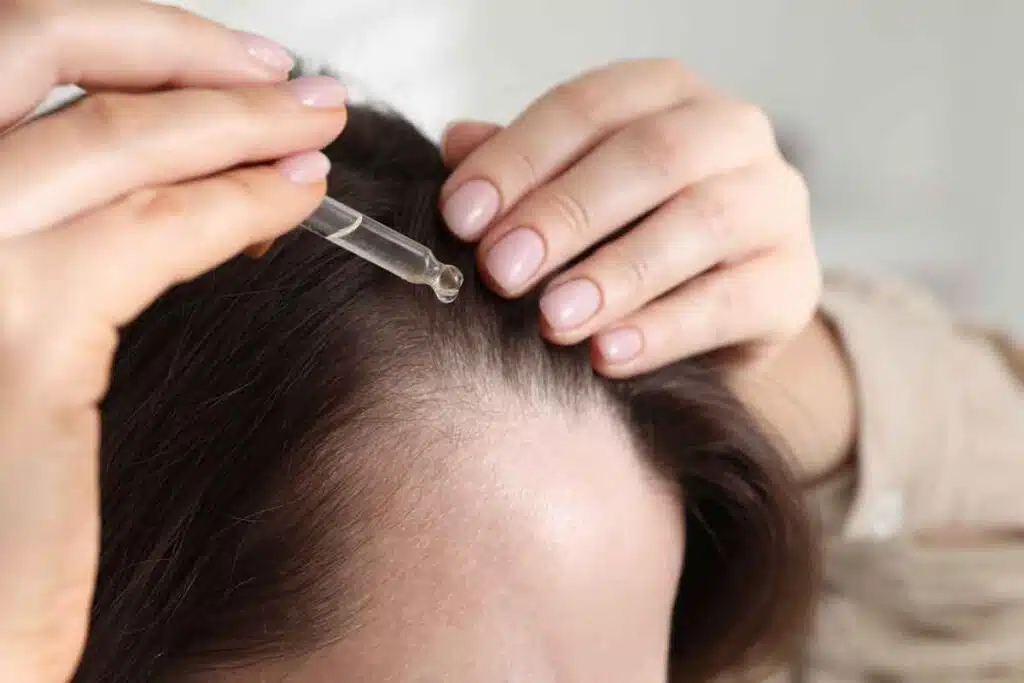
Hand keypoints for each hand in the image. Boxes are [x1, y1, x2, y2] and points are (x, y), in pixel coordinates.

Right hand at [0, 4, 346, 681]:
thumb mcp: (4, 322)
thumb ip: (49, 249)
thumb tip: (133, 196)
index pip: (12, 70)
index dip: (125, 53)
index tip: (221, 70)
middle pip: (41, 50)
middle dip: (183, 50)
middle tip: (288, 76)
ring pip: (115, 135)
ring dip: (233, 115)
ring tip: (316, 119)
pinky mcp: (24, 336)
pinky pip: (157, 228)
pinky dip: (239, 201)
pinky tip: (296, 195)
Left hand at [440, 59, 820, 376]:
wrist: (716, 306)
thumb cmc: (629, 234)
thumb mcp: (572, 196)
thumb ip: (523, 171)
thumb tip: (456, 144)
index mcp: (667, 93)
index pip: (589, 107)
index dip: (519, 158)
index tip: (459, 216)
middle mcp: (732, 131)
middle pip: (652, 156)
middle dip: (567, 214)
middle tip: (501, 270)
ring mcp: (774, 202)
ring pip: (702, 223)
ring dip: (618, 273)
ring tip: (553, 318)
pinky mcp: (794, 280)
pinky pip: (734, 301)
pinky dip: (666, 329)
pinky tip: (608, 354)